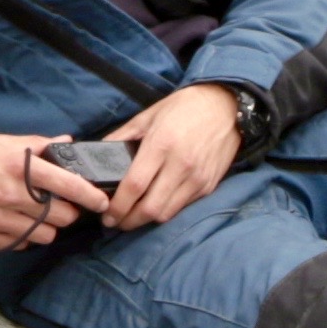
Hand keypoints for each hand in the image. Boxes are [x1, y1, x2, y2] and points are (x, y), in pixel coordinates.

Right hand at [0, 132, 111, 250]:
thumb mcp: (0, 141)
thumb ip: (36, 145)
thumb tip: (67, 142)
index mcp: (18, 167)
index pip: (68, 185)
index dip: (91, 196)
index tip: (102, 201)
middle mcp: (11, 195)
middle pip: (62, 216)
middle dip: (68, 212)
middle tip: (63, 206)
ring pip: (44, 235)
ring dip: (47, 227)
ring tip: (37, 215)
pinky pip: (20, 244)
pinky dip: (24, 237)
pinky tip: (15, 223)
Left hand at [104, 82, 243, 230]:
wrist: (226, 106)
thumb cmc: (184, 107)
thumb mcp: (148, 116)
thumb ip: (122, 136)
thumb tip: (100, 154)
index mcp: (161, 145)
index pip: (135, 186)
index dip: (117, 206)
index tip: (106, 214)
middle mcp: (181, 165)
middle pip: (150, 208)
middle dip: (129, 221)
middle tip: (116, 221)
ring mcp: (197, 178)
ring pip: (167, 213)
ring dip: (146, 220)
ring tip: (133, 216)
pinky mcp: (208, 185)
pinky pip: (182, 207)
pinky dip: (166, 210)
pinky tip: (156, 205)